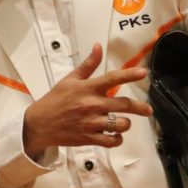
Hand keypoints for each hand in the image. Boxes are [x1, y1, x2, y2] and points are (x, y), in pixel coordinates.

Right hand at [22, 43, 150, 155]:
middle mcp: (92, 105)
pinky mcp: (88, 138)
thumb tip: (98, 46)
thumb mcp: (70, 79)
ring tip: (123, 122)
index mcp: (87, 88)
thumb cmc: (55, 100)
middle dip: (140, 108)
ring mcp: (91, 123)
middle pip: (124, 105)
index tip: (143, 73)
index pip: (112, 79)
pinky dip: (116, 139)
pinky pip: (110, 141)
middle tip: (148, 110)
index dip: (129, 75)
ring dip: (125, 124)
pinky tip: (115, 135)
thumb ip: (88, 65)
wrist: (39, 124)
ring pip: (120, 124)